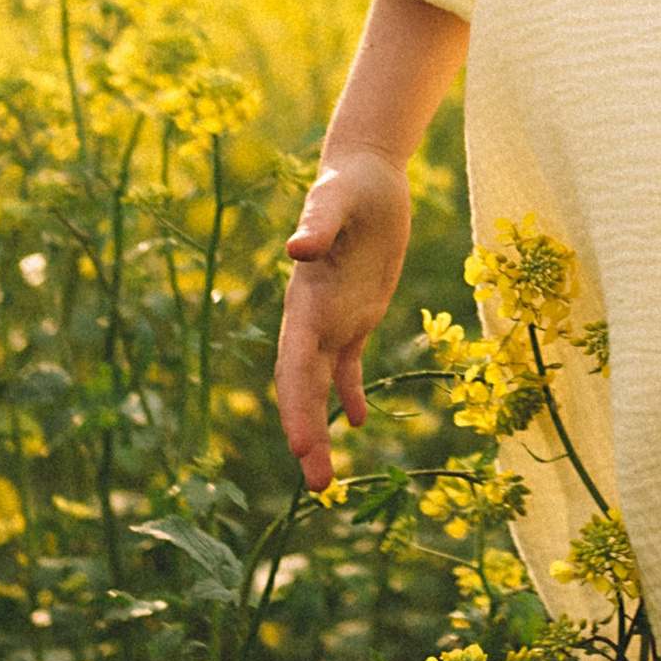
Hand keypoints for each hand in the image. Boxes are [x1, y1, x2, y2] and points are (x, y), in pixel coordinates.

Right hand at [275, 149, 412, 490]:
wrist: (364, 172)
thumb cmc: (348, 183)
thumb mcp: (335, 201)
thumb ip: (317, 225)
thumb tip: (296, 251)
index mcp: (305, 301)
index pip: (296, 365)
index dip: (298, 407)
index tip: (304, 447)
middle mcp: (314, 318)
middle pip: (304, 388)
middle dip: (307, 437)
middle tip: (318, 488)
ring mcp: (333, 318)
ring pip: (322, 385)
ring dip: (322, 428)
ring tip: (327, 479)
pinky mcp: (357, 312)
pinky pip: (349, 362)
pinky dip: (352, 392)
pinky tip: (361, 421)